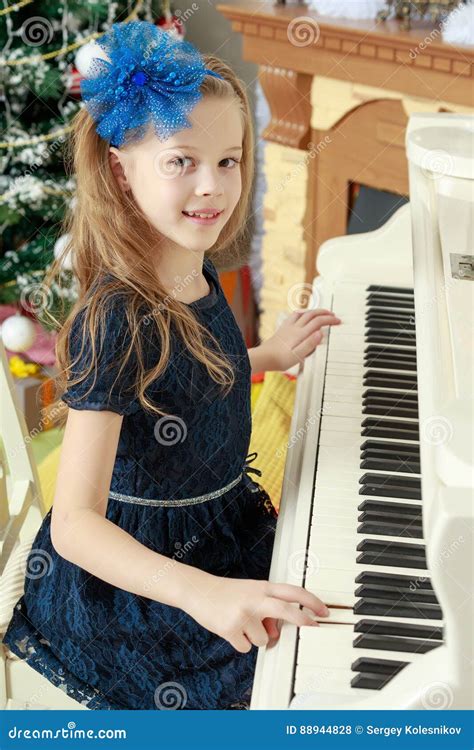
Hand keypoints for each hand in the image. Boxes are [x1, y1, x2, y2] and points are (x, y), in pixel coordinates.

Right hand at [184, 574, 329, 652]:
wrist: (198, 591)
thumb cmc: (227, 593)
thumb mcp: (251, 594)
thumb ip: (268, 609)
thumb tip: (277, 635)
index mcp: (262, 587)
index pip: (293, 592)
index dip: (312, 601)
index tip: (324, 611)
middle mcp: (254, 599)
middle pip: (286, 611)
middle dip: (303, 621)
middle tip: (315, 628)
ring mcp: (243, 614)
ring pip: (264, 639)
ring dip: (257, 638)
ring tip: (242, 624)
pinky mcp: (231, 629)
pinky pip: (247, 647)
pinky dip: (241, 643)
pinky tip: (232, 630)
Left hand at [263, 308, 340, 371]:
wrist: (263, 357)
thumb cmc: (279, 359)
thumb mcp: (297, 356)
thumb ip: (310, 344)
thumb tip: (320, 333)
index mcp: (300, 334)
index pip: (318, 322)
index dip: (330, 320)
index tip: (338, 321)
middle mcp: (295, 328)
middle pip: (312, 314)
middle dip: (324, 313)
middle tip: (333, 315)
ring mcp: (288, 327)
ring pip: (303, 313)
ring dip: (314, 311)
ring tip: (320, 313)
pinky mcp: (283, 329)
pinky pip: (294, 315)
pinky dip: (302, 312)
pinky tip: (302, 315)